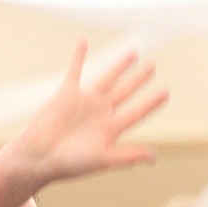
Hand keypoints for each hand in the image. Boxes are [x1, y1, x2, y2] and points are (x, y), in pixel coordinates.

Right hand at [11, 41, 167, 183]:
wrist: (41, 156)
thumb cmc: (71, 163)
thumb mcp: (103, 159)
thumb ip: (128, 156)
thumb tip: (154, 157)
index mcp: (110, 129)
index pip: (137, 113)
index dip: (151, 103)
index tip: (166, 93)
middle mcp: (100, 113)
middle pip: (125, 92)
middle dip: (139, 79)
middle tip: (152, 66)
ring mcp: (85, 102)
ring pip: (107, 78)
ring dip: (119, 66)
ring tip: (133, 53)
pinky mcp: (67, 94)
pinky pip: (75, 71)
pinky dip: (78, 57)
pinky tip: (83, 42)